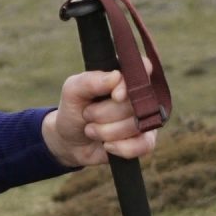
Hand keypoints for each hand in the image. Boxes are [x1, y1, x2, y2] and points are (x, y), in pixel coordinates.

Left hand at [42, 67, 160, 167]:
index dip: (132, 84)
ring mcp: (145, 117)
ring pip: (136, 125)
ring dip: (106, 132)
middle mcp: (140, 94)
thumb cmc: (74, 110)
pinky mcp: (145, 140)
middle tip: (88, 114)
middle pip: (135, 102)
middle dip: (104, 114)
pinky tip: (107, 145)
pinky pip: (143, 145)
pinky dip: (121, 148)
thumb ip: (90, 81)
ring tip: (92, 130)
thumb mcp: (72, 91)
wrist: (69, 141)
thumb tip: (116, 77)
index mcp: (124, 75)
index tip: (116, 96)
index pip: (143, 68)